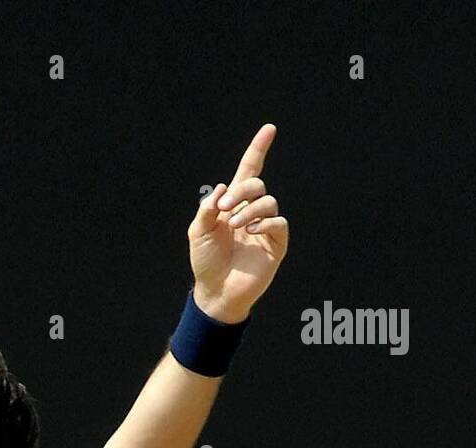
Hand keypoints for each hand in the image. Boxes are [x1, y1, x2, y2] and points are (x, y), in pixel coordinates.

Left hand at [187, 123, 288, 323]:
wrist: (215, 291)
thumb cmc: (206, 261)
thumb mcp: (198, 232)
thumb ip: (207, 209)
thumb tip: (221, 188)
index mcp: (232, 204)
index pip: (249, 171)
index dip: (258, 150)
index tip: (269, 128)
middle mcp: (251, 211)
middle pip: (256, 184)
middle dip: (241, 190)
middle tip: (224, 208)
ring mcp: (265, 226)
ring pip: (268, 201)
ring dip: (249, 209)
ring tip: (235, 225)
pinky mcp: (276, 243)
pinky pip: (278, 222)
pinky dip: (265, 222)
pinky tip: (252, 232)